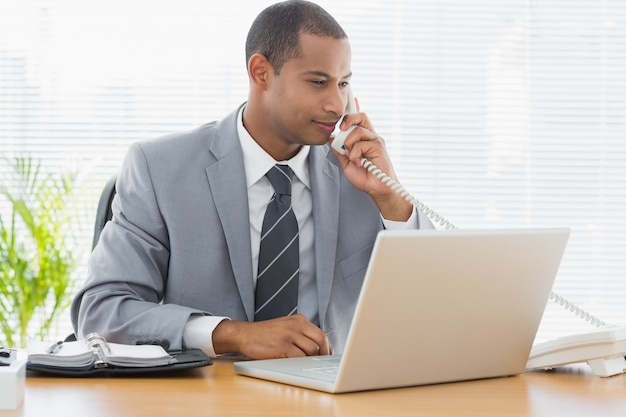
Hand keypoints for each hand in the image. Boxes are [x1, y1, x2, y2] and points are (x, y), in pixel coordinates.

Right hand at [212, 314, 332, 358]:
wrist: (244, 334)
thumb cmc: (265, 334)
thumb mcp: (286, 327)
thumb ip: (301, 334)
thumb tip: (318, 348)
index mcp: (299, 320)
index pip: (321, 333)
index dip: (327, 347)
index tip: (328, 356)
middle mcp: (296, 325)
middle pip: (321, 340)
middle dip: (324, 354)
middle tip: (321, 363)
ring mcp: (289, 335)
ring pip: (312, 350)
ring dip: (311, 359)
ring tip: (305, 364)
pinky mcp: (282, 346)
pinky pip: (299, 357)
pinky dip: (300, 363)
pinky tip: (295, 364)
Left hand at [330, 113, 412, 221]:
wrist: (376, 189)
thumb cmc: (365, 177)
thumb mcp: (346, 163)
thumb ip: (339, 150)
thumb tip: (331, 139)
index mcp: (363, 139)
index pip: (359, 120)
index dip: (355, 108)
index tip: (352, 98)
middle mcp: (370, 137)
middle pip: (360, 117)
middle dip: (348, 119)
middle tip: (341, 128)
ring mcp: (375, 140)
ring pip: (357, 130)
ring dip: (348, 144)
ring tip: (350, 156)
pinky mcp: (378, 146)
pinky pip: (360, 143)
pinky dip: (354, 154)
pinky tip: (358, 162)